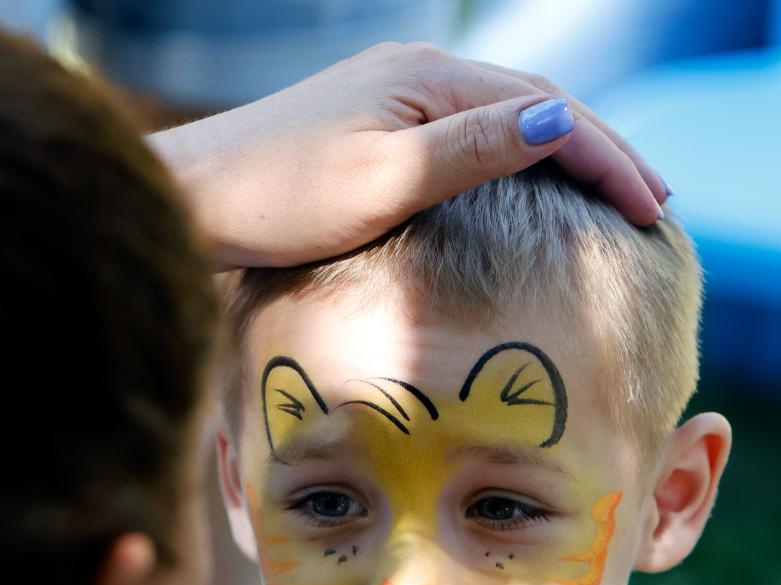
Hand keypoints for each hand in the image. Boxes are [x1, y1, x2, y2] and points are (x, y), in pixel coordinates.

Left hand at [150, 42, 664, 269]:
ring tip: (611, 189)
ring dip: (565, 149)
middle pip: (537, 102)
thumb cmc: (280, 199)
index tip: (652, 210)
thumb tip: (560, 120)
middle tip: (653, 200)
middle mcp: (420, 73)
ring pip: (507, 114)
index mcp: (430, 81)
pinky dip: (517, 154)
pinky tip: (530, 177)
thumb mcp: (383, 180)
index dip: (608, 160)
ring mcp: (398, 94)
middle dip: (601, 150)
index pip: (548, 112)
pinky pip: (472, 131)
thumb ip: (472, 149)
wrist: (199, 199)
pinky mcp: (379, 122)